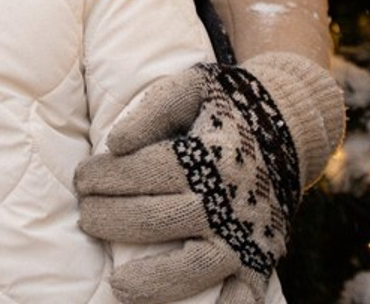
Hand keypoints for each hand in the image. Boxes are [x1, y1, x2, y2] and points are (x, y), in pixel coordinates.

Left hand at [76, 52, 344, 303]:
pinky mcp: (260, 258)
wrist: (287, 124)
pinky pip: (243, 296)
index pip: (146, 173)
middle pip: (159, 220)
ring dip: (154, 279)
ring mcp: (243, 235)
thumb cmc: (224, 104)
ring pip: (196, 267)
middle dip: (113, 220)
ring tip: (117, 285)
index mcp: (207, 157)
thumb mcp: (189, 88)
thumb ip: (153, 109)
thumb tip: (114, 144)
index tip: (81, 179)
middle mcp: (226, 200)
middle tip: (86, 216)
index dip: (107, 177)